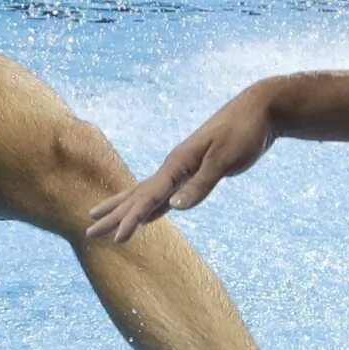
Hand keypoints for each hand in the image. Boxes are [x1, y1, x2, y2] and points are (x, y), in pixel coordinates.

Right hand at [86, 83, 279, 242]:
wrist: (259, 110)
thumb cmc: (244, 131)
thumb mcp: (225, 159)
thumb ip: (201, 184)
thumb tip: (176, 207)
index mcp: (177, 164)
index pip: (148, 197)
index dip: (131, 219)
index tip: (116, 239)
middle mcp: (173, 167)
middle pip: (137, 196)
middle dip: (113, 216)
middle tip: (89, 234)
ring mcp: (182, 169)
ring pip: (146, 194)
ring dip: (124, 210)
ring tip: (100, 220)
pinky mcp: (194, 172)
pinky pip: (163, 193)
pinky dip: (150, 206)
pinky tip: (145, 215)